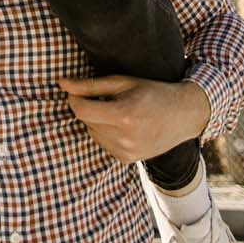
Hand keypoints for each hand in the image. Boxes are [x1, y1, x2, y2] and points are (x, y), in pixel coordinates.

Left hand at [59, 74, 210, 164]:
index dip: (75, 99)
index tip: (77, 90)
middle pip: (87, 121)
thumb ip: (89, 85)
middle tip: (110, 99)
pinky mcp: (127, 160)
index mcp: (124, 115)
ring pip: (93, 133)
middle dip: (91, 108)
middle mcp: (125, 138)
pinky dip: (107, 133)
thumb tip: (61, 83)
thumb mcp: (122, 82)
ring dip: (98, 121)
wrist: (182, 115)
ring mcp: (127, 152)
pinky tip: (125, 125)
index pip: (81, 110)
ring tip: (120, 111)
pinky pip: (103, 144)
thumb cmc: (152, 92)